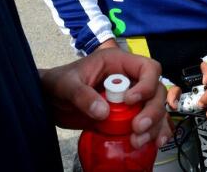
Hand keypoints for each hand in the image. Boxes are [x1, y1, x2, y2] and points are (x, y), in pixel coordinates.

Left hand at [40, 48, 170, 149]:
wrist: (50, 101)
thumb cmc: (58, 84)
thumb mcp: (66, 85)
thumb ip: (82, 95)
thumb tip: (103, 112)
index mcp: (119, 63)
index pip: (148, 68)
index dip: (146, 84)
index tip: (129, 101)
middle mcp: (130, 79)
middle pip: (156, 91)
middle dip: (152, 111)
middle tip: (137, 127)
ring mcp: (131, 99)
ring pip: (156, 109)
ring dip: (154, 126)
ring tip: (137, 141)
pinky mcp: (127, 117)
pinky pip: (150, 123)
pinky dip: (155, 133)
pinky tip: (154, 144)